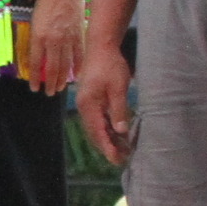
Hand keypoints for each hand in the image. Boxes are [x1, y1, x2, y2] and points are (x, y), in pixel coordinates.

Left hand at [21, 0, 83, 94]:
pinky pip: (79, 54)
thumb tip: (36, 56)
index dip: (35, 78)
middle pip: (53, 67)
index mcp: (39, 36)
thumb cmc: (46, 0)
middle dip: (51, 82)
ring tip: (60, 88)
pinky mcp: (79, 33)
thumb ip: (35, 39)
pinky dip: (78, 65)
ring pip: (66, 63)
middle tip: (50, 93)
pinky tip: (77, 74)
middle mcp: (54, 40)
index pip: (36, 63)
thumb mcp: (35, 20)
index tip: (35, 88)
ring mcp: (68, 38)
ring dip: (63, 78)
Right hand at [77, 45, 132, 164]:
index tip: (116, 159)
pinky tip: (117, 134)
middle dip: (107, 147)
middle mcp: (83, 107)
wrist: (101, 46)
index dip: (107, 147)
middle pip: (94, 133)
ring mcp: (86, 104)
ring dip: (107, 139)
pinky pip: (97, 119)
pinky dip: (106, 129)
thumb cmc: (111, 65)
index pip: (97, 132)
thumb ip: (119, 109)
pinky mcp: (90, 100)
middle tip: (122, 159)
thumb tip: (121, 131)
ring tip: (122, 149)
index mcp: (88, 105)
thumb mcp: (118, 87)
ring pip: (95, 127)